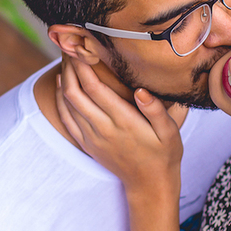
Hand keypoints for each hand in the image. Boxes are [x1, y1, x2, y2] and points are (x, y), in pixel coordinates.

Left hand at [55, 56, 181, 197]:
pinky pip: (66, 118)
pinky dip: (60, 99)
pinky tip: (61, 84)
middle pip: (76, 91)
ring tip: (66, 59)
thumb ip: (157, 110)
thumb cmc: (163, 154)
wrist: (149, 184)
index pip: (95, 87)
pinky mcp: (86, 144)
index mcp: (123, 121)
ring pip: (68, 103)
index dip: (84, 65)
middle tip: (70, 46)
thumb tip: (141, 90)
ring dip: (65, 79)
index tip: (81, 46)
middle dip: (70, 66)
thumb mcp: (170, 132)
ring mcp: (92, 137)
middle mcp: (103, 128)